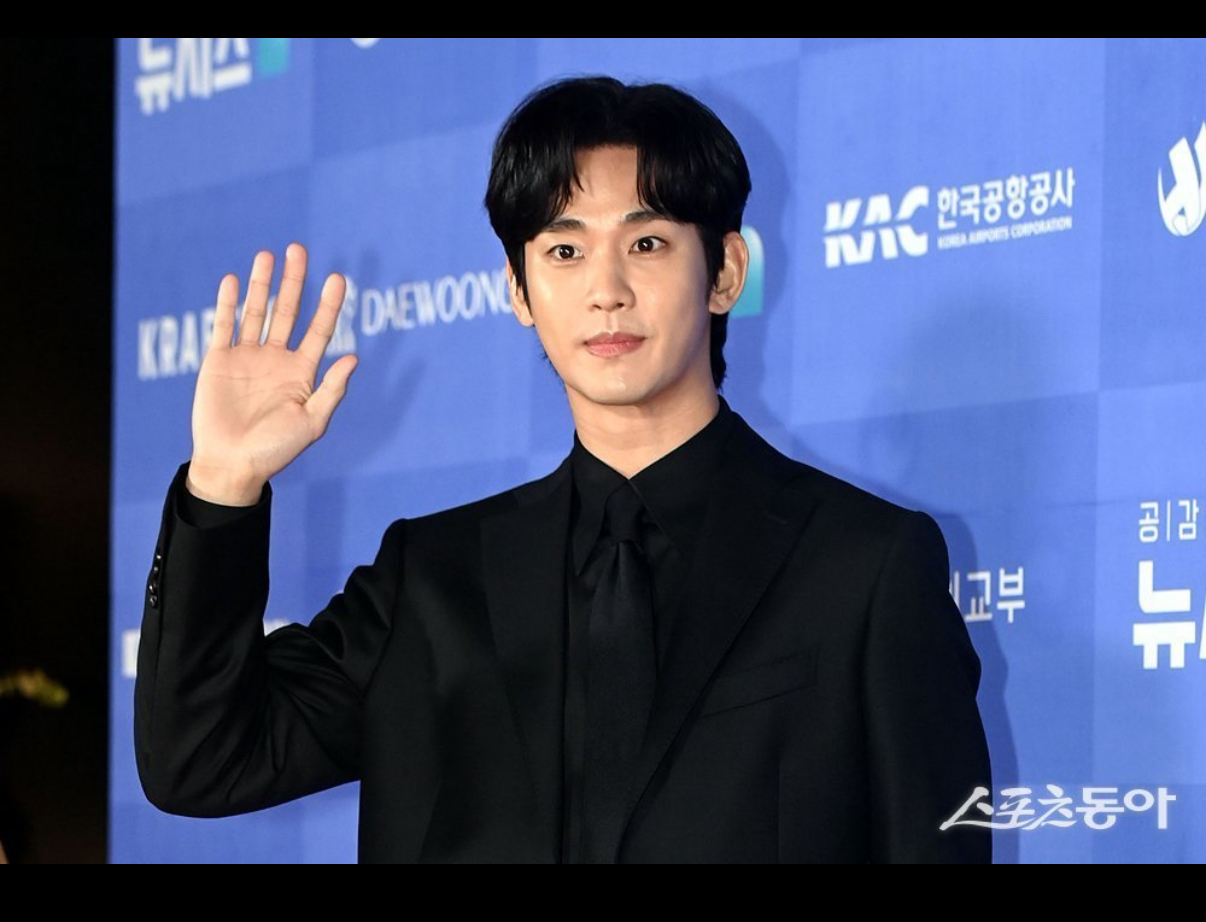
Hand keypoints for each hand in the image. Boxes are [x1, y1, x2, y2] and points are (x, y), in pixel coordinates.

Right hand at [186, 243, 356, 504]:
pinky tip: (235, 280)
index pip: (319, 329)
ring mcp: (247, 357)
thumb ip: (332, 390)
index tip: (338, 278)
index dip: (329, 304)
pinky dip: (229, 303)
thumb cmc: (276, 450)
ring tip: (268, 255)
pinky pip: (224, 325)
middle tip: (298, 249)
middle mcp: (276, 359)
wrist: (233, 464)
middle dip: (294, 281)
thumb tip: (354, 357)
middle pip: (288, 311)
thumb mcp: (312, 423)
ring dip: (262, 284)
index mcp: (302, 372)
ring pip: (257, 312)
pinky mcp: (219, 360)